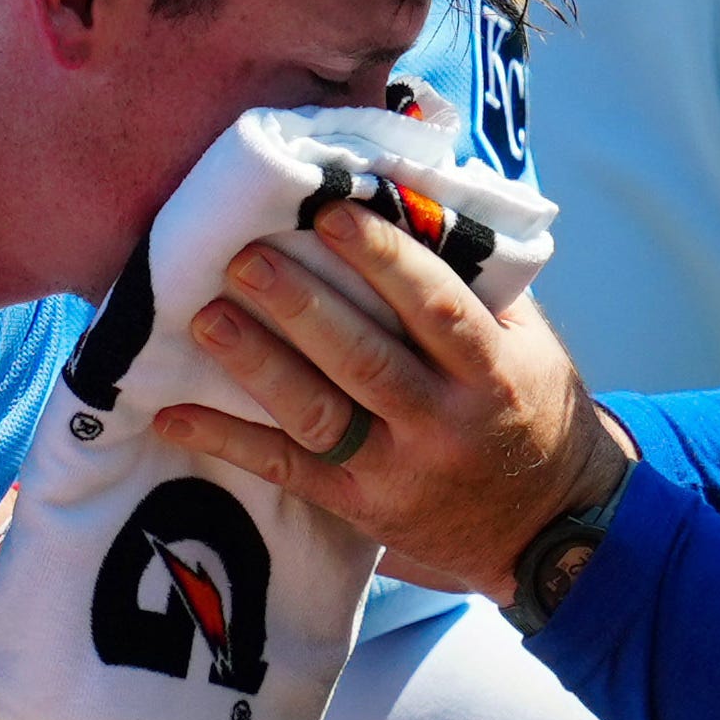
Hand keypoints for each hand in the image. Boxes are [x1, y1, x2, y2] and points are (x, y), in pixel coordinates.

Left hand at [150, 197, 624, 601]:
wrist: (547, 529)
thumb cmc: (527, 409)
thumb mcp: (528, 342)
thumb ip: (475, 277)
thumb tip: (413, 190)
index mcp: (490, 371)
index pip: (436, 307)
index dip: (385, 259)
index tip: (331, 212)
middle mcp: (442, 422)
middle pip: (365, 359)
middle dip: (301, 307)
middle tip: (244, 258)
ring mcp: (396, 470)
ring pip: (318, 415)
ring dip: (258, 365)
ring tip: (205, 317)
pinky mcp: (358, 506)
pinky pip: (286, 471)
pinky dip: (228, 441)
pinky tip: (173, 413)